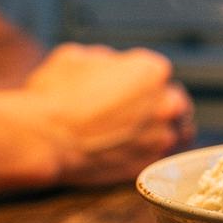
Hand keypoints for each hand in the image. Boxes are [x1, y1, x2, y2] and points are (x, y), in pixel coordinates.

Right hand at [19, 43, 194, 185]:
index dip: (139, 79)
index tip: (125, 88)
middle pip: (174, 102)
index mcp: (152, 71)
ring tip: (144, 132)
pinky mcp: (149, 166)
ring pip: (177, 132)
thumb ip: (105, 59)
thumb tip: (111, 66)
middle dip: (158, 105)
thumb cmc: (55, 94)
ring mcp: (161, 138)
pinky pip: (162, 158)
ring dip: (163, 130)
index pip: (156, 73)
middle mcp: (167, 104)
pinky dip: (153, 154)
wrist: (45, 139)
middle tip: (136, 111)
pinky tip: (137, 151)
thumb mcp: (76, 56)